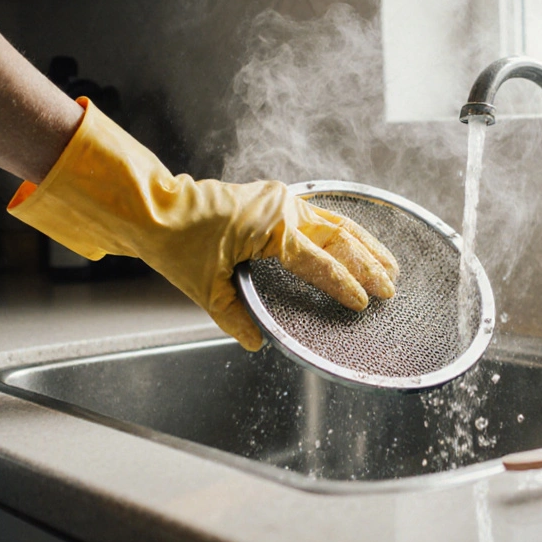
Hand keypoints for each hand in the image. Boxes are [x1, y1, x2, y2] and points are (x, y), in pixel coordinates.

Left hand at [8, 98, 397, 349]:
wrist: (151, 206)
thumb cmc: (175, 240)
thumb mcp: (206, 287)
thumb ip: (235, 316)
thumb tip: (257, 341)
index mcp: (271, 227)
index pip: (319, 261)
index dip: (344, 283)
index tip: (363, 302)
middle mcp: (282, 208)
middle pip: (340, 236)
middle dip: (369, 262)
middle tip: (390, 287)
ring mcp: (279, 200)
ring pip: (335, 222)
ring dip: (363, 245)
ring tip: (389, 265)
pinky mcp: (273, 200)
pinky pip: (319, 215)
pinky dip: (341, 232)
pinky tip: (357, 242)